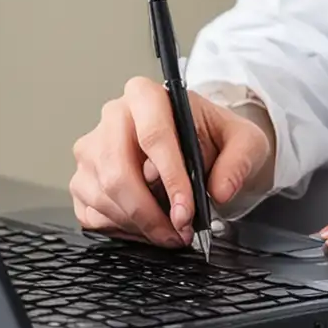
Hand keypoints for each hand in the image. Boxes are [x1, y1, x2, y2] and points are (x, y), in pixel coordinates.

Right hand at [70, 78, 271, 247]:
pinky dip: (121, 230)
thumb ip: (239, 161)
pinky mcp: (83, 180)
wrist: (201, 144)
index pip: (153, 135)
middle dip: (150, 211)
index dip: (171, 178)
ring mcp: (92, 149)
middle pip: (118, 171)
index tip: (186, 210)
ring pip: (104, 195)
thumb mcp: (244, 140)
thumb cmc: (216, 137)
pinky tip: (148, 229)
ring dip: (139, 224)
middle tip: (179, 230)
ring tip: (170, 232)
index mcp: (147, 95)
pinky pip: (92, 214)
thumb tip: (220, 190)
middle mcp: (112, 117)